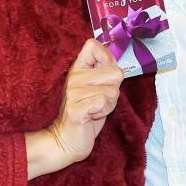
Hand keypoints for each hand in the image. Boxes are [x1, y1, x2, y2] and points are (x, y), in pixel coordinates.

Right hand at [27, 39, 122, 177]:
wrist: (67, 140)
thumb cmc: (87, 112)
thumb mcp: (97, 87)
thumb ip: (105, 73)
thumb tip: (118, 65)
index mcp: (78, 68)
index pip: (93, 46)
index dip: (107, 58)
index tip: (104, 75)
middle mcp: (74, 77)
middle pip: (115, 72)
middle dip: (114, 90)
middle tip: (99, 100)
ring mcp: (73, 92)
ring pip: (113, 90)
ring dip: (110, 104)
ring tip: (95, 109)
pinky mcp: (76, 108)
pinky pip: (103, 102)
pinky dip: (104, 111)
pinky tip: (92, 116)